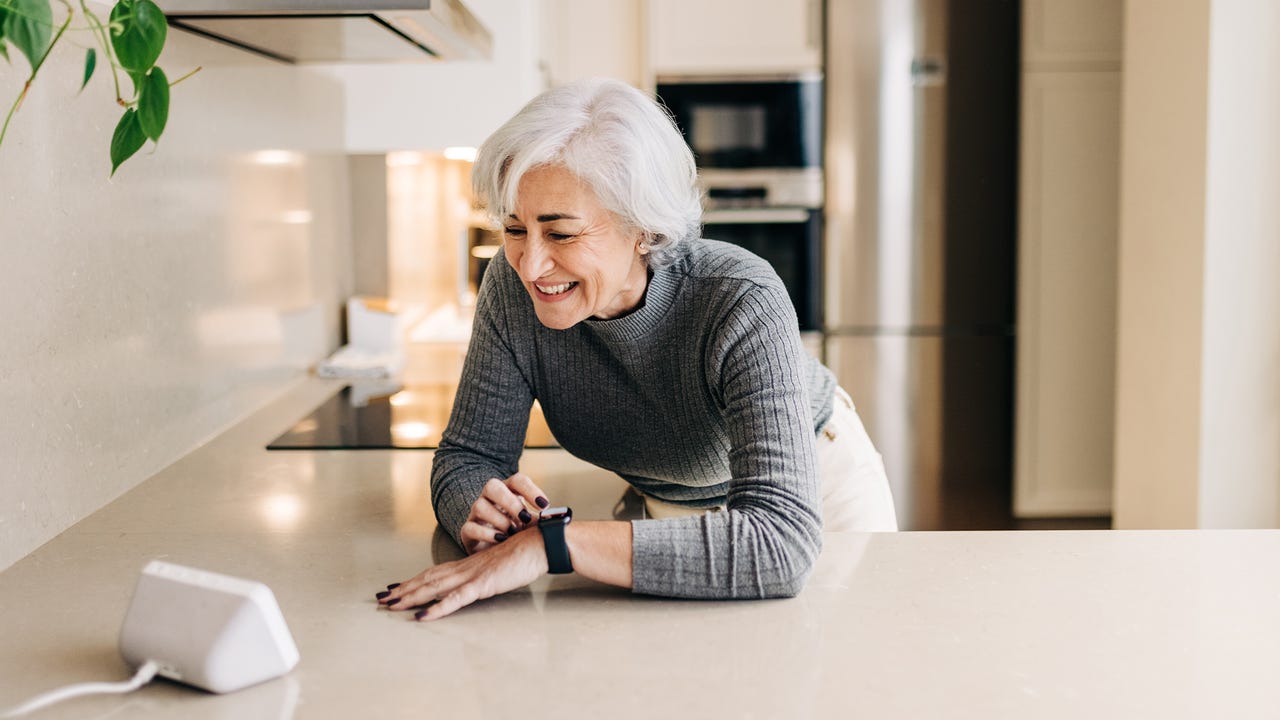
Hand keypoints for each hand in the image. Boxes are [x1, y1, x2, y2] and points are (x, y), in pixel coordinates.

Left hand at [377, 527, 548, 620]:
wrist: (539, 543)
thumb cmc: (525, 554)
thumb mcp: (500, 567)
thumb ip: (486, 575)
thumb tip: (480, 582)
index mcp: (468, 564)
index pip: (434, 573)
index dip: (414, 580)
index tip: (396, 587)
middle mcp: (465, 568)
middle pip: (427, 579)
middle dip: (404, 590)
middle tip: (382, 599)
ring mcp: (472, 576)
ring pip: (434, 587)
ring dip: (411, 597)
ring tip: (391, 605)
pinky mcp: (482, 584)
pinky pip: (455, 599)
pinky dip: (437, 608)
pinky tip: (422, 616)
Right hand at [461, 473, 549, 554]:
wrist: (494, 551)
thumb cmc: (516, 533)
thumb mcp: (529, 525)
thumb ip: (540, 521)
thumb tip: (556, 523)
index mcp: (508, 491)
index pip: (517, 480)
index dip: (531, 490)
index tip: (544, 506)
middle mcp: (489, 498)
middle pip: (492, 486)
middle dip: (510, 502)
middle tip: (525, 518)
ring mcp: (476, 514)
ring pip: (479, 506)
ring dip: (499, 520)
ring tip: (512, 532)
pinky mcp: (467, 531)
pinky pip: (470, 527)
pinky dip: (487, 534)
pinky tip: (501, 540)